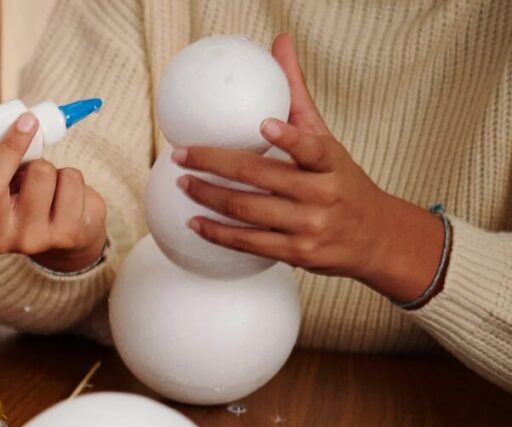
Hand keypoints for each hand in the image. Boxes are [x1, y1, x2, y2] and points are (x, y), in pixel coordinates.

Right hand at [0, 98, 107, 270]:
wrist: (66, 236)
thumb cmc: (21, 196)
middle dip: (10, 147)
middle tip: (25, 120)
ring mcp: (31, 239)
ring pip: (39, 175)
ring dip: (44, 163)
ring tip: (41, 177)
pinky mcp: (66, 234)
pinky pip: (70, 181)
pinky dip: (70, 175)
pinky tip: (64, 191)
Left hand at [174, 34, 444, 301]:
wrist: (374, 236)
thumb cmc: (341, 180)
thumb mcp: (326, 138)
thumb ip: (297, 96)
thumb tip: (279, 43)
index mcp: (331, 163)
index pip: (313, 148)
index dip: (290, 138)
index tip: (265, 125)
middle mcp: (322, 195)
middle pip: (262, 178)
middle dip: (215, 165)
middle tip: (181, 154)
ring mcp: (309, 227)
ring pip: (249, 212)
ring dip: (209, 198)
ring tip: (183, 183)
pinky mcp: (297, 253)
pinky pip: (249, 243)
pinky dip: (218, 233)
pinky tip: (195, 222)